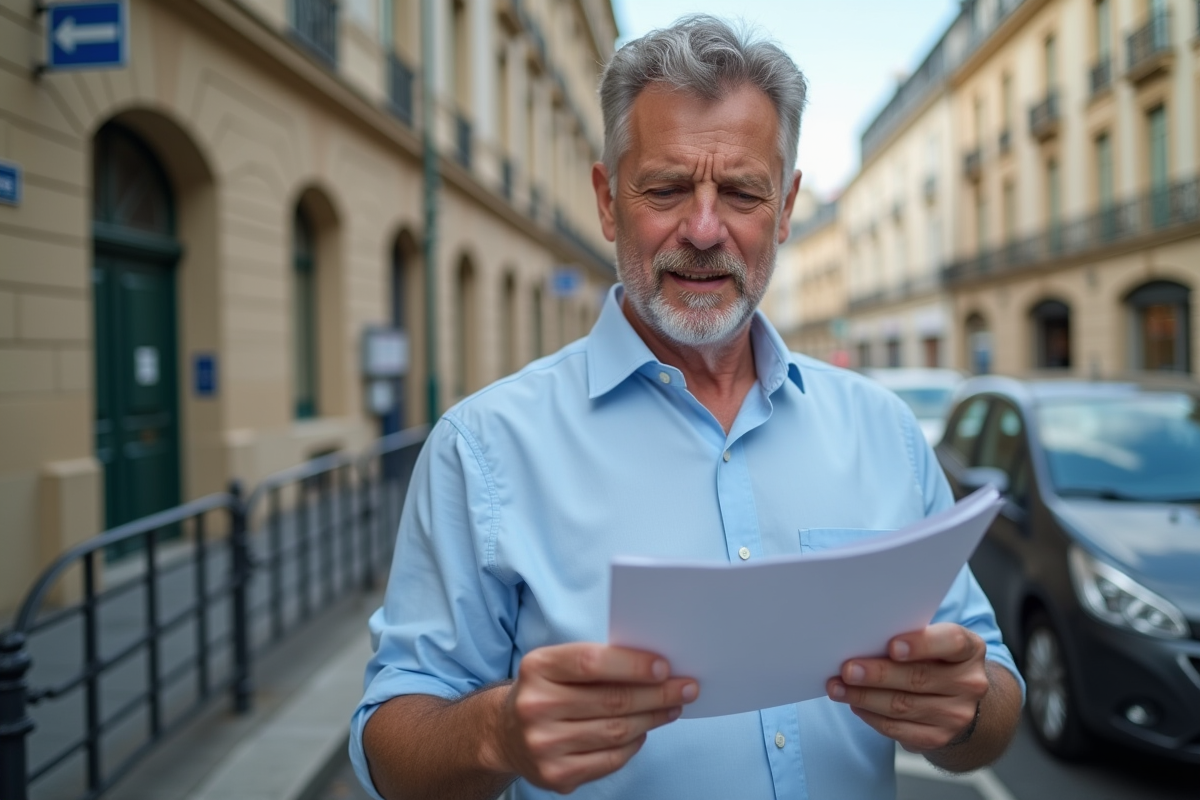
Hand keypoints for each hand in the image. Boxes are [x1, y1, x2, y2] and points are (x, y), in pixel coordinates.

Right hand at [489, 643, 697, 792]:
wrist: (506, 733)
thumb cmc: (546, 690)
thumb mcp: (558, 664)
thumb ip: (598, 662)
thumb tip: (656, 668)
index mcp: (537, 668)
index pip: (591, 663)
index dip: (632, 665)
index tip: (665, 667)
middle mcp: (535, 707)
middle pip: (612, 700)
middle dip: (657, 694)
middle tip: (685, 688)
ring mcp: (544, 745)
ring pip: (616, 731)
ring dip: (653, 718)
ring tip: (672, 707)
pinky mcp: (555, 775)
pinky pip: (610, 760)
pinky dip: (634, 744)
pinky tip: (644, 731)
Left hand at [825, 623, 988, 752]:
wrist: (958, 698)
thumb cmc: (935, 659)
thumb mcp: (933, 641)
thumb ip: (908, 638)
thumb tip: (863, 639)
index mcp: (970, 649)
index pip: (951, 642)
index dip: (921, 644)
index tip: (892, 646)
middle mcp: (969, 683)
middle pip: (918, 678)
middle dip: (877, 674)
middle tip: (847, 670)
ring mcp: (957, 715)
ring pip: (903, 706)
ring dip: (864, 697)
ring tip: (838, 688)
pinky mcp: (939, 737)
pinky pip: (898, 729)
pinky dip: (871, 716)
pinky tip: (855, 705)